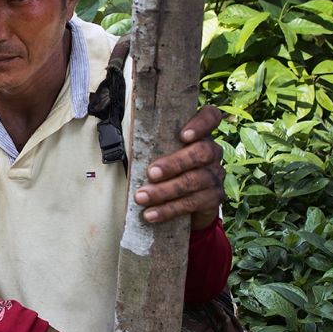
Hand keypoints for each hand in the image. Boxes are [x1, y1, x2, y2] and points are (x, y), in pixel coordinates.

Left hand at [133, 104, 224, 229]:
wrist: (187, 209)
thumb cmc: (167, 173)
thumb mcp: (161, 155)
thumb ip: (151, 146)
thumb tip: (116, 144)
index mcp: (200, 134)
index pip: (211, 117)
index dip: (201, 123)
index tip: (183, 135)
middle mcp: (213, 152)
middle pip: (202, 152)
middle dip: (174, 163)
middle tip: (151, 173)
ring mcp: (216, 175)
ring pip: (194, 180)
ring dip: (165, 190)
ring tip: (141, 197)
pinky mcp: (214, 198)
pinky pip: (192, 203)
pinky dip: (168, 209)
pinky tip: (151, 214)